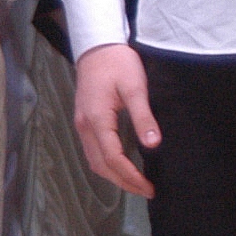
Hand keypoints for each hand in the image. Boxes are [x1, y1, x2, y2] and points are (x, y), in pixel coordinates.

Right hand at [72, 43, 160, 197]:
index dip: (131, 176)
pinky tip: (122, 164)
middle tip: (146, 190)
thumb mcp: (135, 87)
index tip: (149, 187)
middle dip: (123, 182)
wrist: (97, 44)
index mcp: (96, 119)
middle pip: (100, 165)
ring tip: (136, 182)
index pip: (113, 158)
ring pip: (94, 160)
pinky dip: (107, 163)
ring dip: (114, 175)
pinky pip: (93, 150)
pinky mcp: (85, 119)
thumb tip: (153, 145)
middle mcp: (85, 125)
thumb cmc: (118, 62)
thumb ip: (143, 116)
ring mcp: (82, 123)